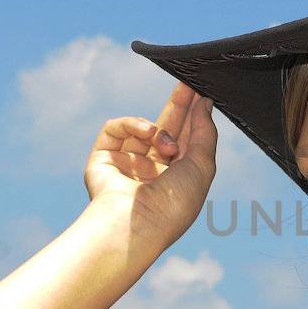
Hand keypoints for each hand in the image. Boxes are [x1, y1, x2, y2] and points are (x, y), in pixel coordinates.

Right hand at [83, 81, 217, 246]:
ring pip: (142, 129)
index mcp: (177, 177)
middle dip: (178, 106)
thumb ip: (205, 132)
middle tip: (188, 83)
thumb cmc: (174, 204)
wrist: (135, 225)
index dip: (194, 116)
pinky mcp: (102, 158)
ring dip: (159, 130)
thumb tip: (204, 103)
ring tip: (168, 146)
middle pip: (166, 128)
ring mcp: (126, 164)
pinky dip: (132, 124)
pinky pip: (116, 129)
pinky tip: (147, 133)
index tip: (202, 92)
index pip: (187, 139)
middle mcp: (152, 171)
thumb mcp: (203, 166)